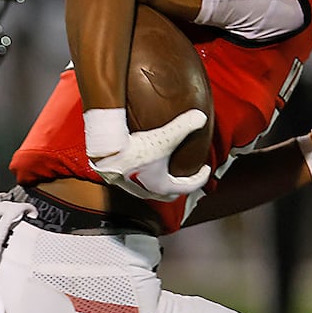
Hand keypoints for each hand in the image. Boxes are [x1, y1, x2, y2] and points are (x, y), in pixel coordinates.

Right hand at [86, 108, 211, 201]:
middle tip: (186, 177)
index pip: (188, 187)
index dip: (201, 178)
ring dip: (158, 184)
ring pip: (149, 190)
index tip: (206, 169)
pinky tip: (139, 165)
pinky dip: (141, 177)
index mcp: (161, 186)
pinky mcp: (117, 178)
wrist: (105, 152)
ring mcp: (130, 185)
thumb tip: (201, 117)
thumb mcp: (164, 137)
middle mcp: (146, 190)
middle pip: (168, 195)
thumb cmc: (134, 150)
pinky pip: (134, 182)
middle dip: (179, 187)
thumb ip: (184, 126)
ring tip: (163, 171)